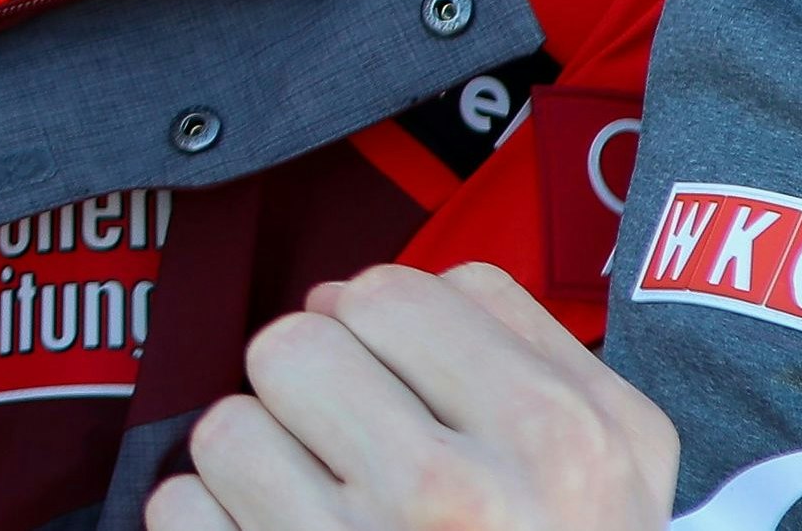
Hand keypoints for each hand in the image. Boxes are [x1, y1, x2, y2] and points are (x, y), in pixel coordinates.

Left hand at [146, 263, 674, 530]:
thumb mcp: (620, 450)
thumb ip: (514, 333)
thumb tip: (348, 293)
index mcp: (550, 433)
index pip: (382, 294)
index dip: (373, 328)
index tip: (394, 379)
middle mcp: (454, 492)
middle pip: (290, 346)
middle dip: (310, 390)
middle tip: (353, 448)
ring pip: (227, 427)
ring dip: (262, 463)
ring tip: (325, 510)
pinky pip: (181, 509)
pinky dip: (216, 525)